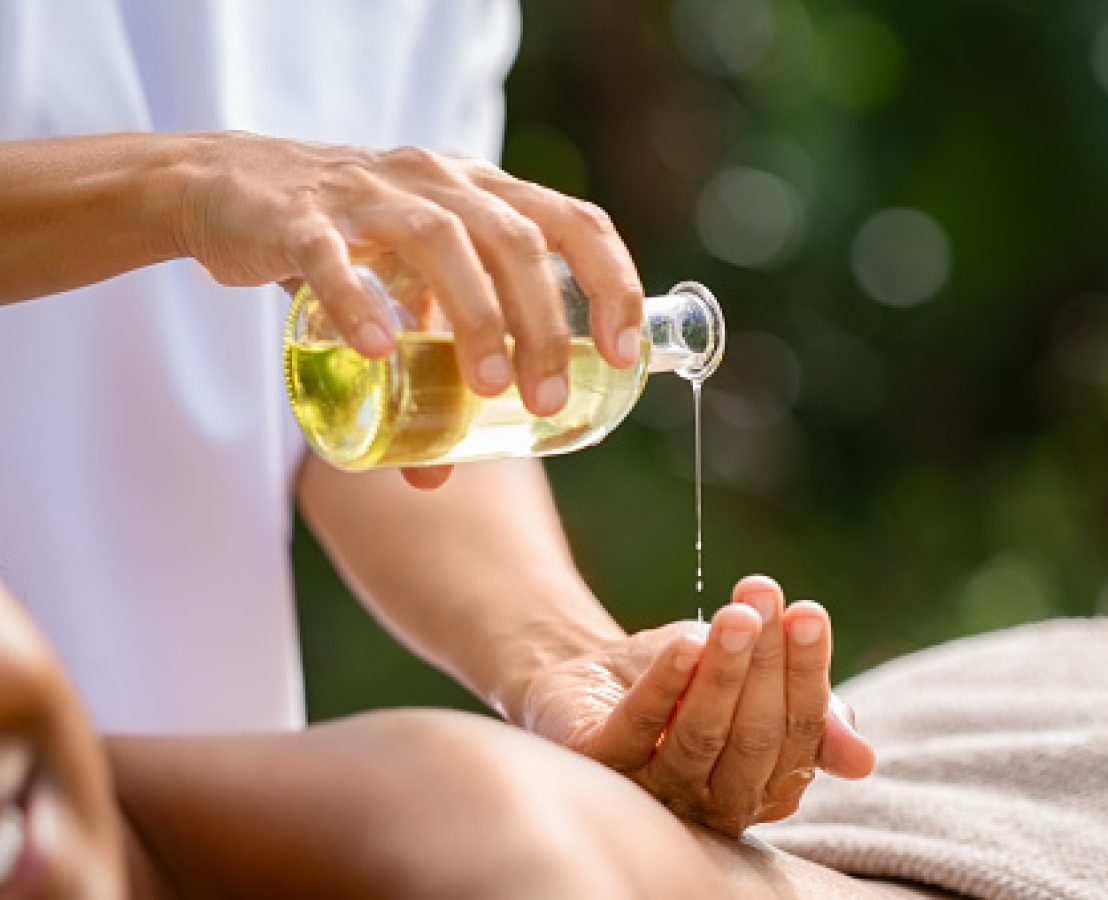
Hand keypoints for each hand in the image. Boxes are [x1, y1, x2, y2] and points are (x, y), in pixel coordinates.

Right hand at [172, 133, 643, 486]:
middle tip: (547, 402)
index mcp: (479, 192)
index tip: (623, 353)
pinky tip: (379, 351)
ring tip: (488, 390)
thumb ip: (428, 368)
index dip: (611, 281)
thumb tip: (439, 476)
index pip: (573, 220)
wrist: (226, 187)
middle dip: (544, 327)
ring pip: (439, 243)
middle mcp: (436, 181)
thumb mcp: (404, 289)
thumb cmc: (344, 241)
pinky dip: (358, 303)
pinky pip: (330, 257)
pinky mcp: (297, 218)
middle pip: (515, 243)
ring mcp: (366, 195)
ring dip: (475, 318)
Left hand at [522, 576, 874, 835]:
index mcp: (762, 786)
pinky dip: (666, 684)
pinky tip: (686, 643)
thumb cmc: (685, 679)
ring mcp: (654, 789)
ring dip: (723, 671)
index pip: (799, 734)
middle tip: (764, 600)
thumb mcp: (752, 684)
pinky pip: (640, 727)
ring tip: (735, 615)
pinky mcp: (604, 764)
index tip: (807, 613)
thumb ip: (809, 716)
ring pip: (701, 735)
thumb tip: (863, 761)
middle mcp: (712, 801)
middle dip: (765, 664)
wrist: (593, 672)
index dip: (807, 672)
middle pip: (754, 738)